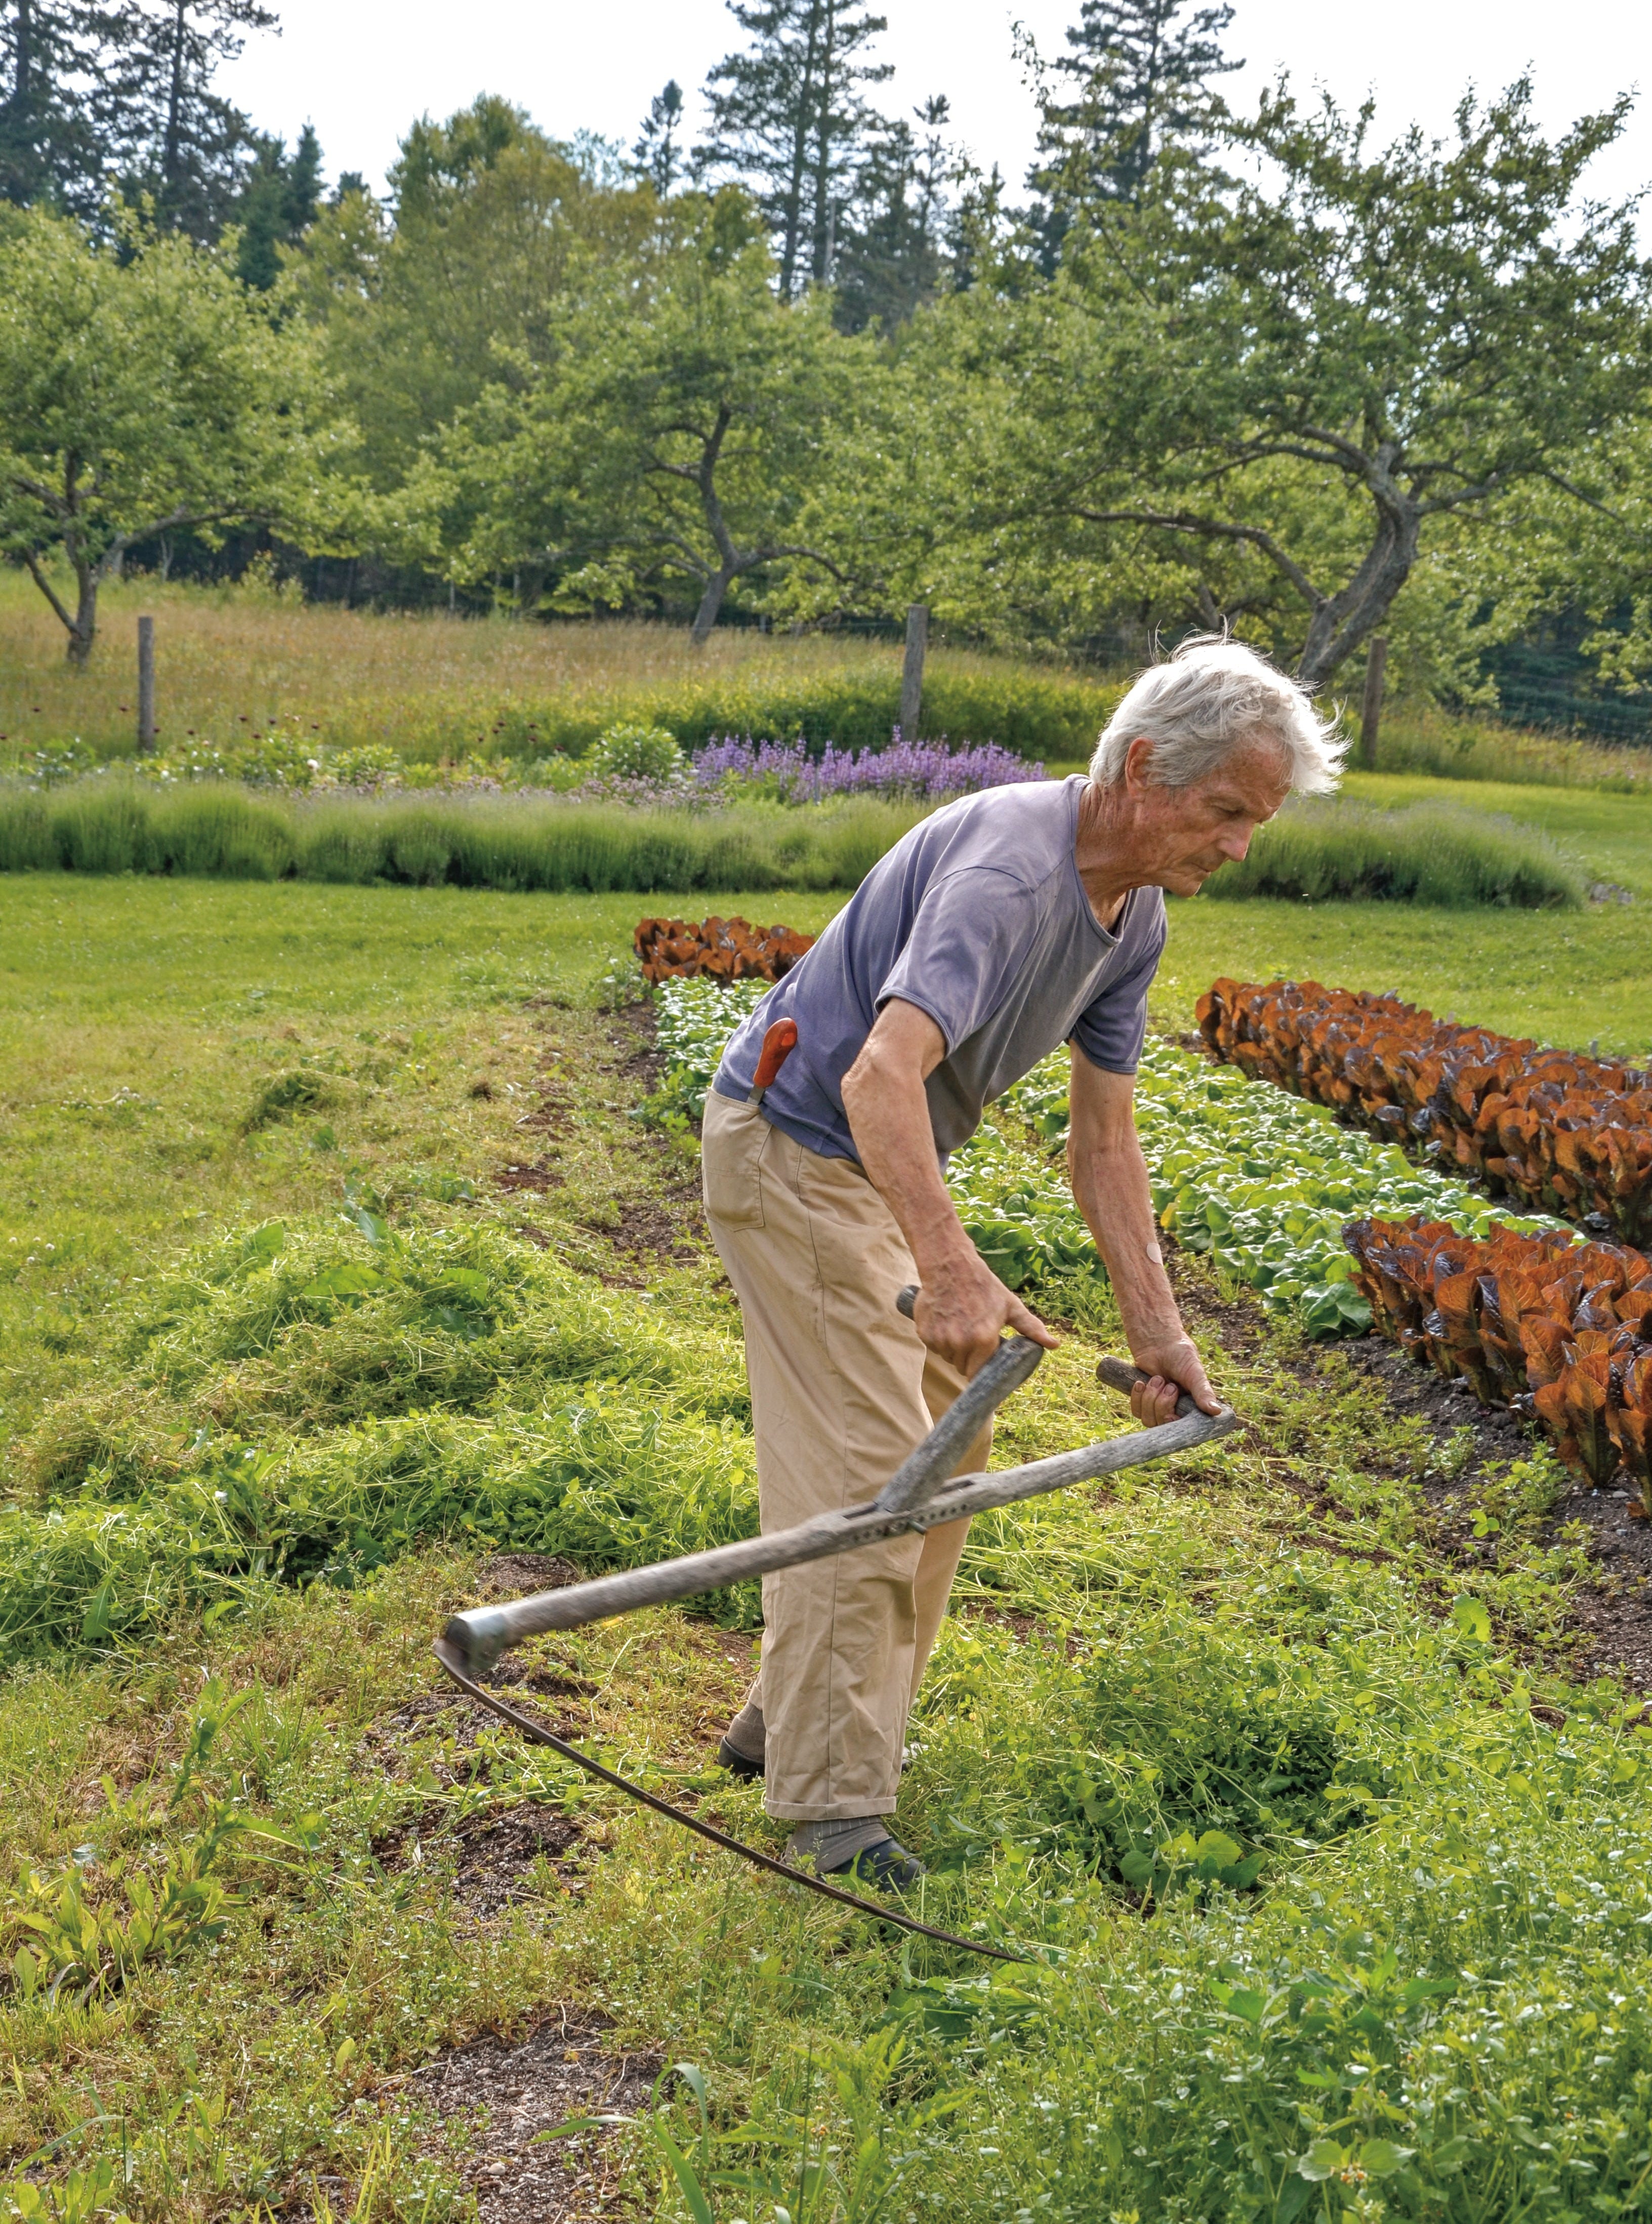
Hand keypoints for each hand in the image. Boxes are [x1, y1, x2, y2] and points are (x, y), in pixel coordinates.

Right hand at [912, 1248, 1058, 1376]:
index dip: (981, 1370)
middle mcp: (960, 1342)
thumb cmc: (983, 1286)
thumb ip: (1031, 1328)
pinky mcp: (924, 1333)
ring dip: (953, 1349)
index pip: (978, 1374)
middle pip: (962, 1367)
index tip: (983, 1361)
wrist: (950, 1266)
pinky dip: (939, 1340)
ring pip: (947, 1357)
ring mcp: (940, 1339)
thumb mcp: (1010, 1306)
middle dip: (968, 1358)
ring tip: (960, 1327)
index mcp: (983, 1339)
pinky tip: (946, 1322)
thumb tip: (1055, 1345)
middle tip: (974, 1338)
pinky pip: (934, 1347)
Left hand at [1126, 1335, 1220, 1422]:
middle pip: (1163, 1424)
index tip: (1171, 1415)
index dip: (1175, 1425)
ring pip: (1148, 1420)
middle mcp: (1175, 1411)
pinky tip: (1141, 1382)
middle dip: (1162, 1403)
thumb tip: (1216, 1412)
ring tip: (1157, 1378)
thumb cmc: (1180, 1355)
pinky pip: (1136, 1411)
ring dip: (1150, 1398)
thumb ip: (1204, 1392)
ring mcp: (1157, 1408)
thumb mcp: (1195, 1373)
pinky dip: (1137, 1397)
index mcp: (1191, 1408)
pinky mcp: (1142, 1402)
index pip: (1184, 1430)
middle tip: (1169, 1384)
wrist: (1157, 1342)